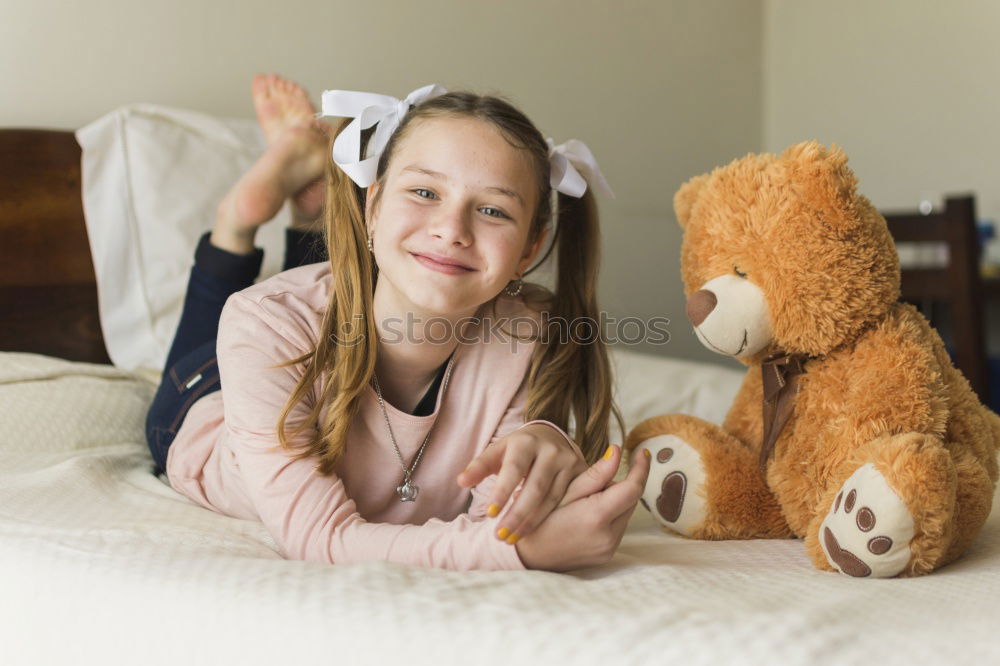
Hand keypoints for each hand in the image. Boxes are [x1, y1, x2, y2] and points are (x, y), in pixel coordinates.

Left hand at [456, 424, 587, 541]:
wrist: (551, 438)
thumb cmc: (517, 450)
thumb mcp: (497, 452)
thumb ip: (479, 466)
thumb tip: (461, 481)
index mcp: (526, 442)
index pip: (514, 470)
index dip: (502, 492)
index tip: (489, 514)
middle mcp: (551, 451)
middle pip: (535, 488)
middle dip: (517, 515)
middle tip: (500, 536)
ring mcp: (569, 462)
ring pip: (552, 499)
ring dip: (532, 523)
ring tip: (512, 539)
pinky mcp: (582, 474)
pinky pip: (567, 502)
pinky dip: (550, 519)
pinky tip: (536, 533)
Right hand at [514, 444, 651, 571]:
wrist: (527, 556)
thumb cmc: (538, 519)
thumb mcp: (562, 491)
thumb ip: (594, 474)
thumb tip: (616, 451)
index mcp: (596, 517)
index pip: (632, 488)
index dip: (640, 468)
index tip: (642, 453)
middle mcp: (608, 536)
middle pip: (630, 500)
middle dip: (619, 485)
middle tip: (592, 484)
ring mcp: (609, 548)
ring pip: (625, 513)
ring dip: (614, 502)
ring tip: (585, 502)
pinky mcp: (607, 555)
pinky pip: (618, 527)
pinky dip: (609, 516)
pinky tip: (586, 517)